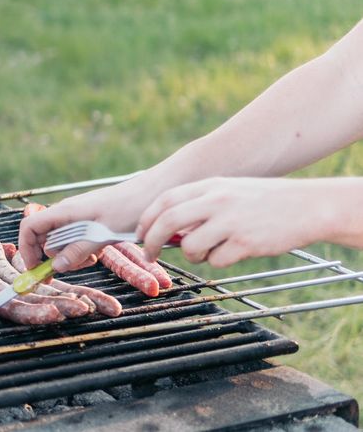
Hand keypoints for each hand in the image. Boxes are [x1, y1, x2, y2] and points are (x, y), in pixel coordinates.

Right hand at [18, 183, 153, 272]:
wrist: (155, 192)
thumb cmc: (130, 206)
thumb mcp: (103, 232)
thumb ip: (78, 249)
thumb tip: (55, 265)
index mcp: (65, 211)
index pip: (30, 227)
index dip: (26, 248)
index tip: (35, 268)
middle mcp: (67, 213)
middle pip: (44, 237)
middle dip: (52, 256)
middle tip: (71, 268)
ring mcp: (78, 217)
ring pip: (61, 241)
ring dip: (69, 255)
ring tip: (90, 258)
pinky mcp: (90, 222)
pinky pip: (76, 239)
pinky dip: (81, 250)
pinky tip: (98, 251)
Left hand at [136, 177, 333, 267]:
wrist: (308, 206)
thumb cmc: (266, 201)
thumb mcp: (230, 190)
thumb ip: (200, 203)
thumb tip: (170, 228)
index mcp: (210, 186)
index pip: (165, 200)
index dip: (147, 219)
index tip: (139, 233)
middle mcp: (216, 201)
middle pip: (168, 221)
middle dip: (151, 241)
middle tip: (148, 255)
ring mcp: (230, 221)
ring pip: (190, 246)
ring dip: (191, 256)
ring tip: (206, 252)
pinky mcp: (245, 242)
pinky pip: (216, 260)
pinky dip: (218, 261)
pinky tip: (233, 253)